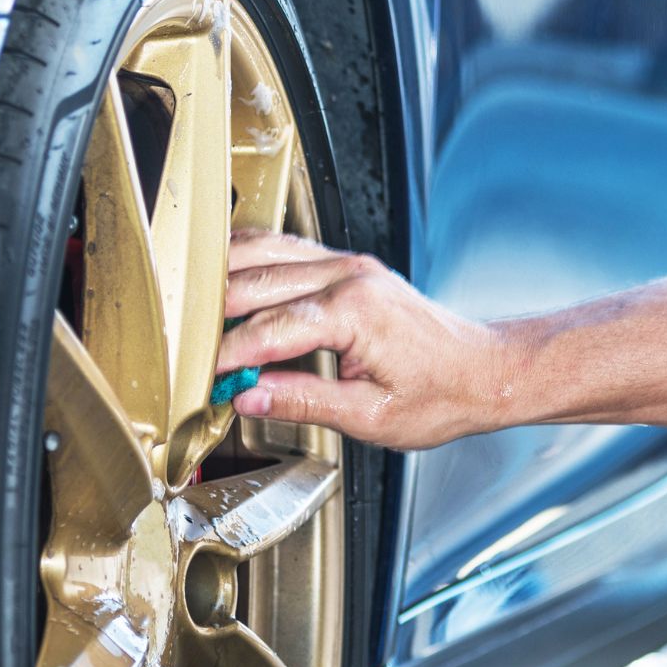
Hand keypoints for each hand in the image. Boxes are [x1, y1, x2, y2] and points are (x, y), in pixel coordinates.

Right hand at [216, 231, 510, 448]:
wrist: (484, 371)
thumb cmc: (442, 394)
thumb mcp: (371, 417)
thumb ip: (304, 402)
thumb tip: (248, 396)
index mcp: (356, 311)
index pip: (269, 329)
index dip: (227, 356)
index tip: (201, 379)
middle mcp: (349, 275)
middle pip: (255, 281)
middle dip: (212, 317)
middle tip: (182, 349)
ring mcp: (347, 264)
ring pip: (262, 251)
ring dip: (221, 278)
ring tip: (190, 315)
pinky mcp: (346, 265)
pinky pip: (283, 249)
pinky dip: (247, 262)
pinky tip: (224, 282)